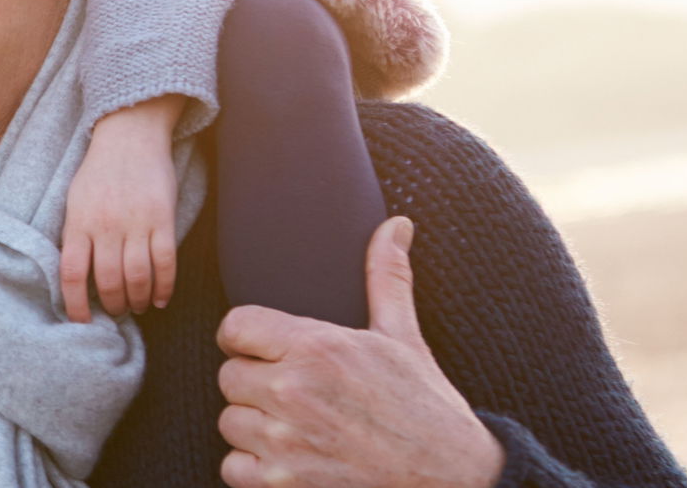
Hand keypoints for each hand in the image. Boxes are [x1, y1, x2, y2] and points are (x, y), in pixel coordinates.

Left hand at [59, 96, 181, 321]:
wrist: (129, 136)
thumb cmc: (98, 171)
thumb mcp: (74, 200)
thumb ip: (75, 234)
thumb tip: (75, 275)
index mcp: (78, 222)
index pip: (71, 274)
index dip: (75, 304)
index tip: (81, 321)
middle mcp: (105, 225)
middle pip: (108, 280)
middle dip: (113, 305)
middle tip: (117, 312)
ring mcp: (136, 222)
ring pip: (138, 277)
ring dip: (138, 300)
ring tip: (137, 307)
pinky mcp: (162, 218)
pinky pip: (165, 262)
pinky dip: (164, 286)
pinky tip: (161, 298)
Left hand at [215, 216, 505, 487]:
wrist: (458, 483)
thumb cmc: (429, 411)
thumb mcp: (405, 339)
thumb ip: (386, 277)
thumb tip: (397, 224)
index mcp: (318, 347)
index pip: (234, 326)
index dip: (250, 340)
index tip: (272, 353)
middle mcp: (294, 391)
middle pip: (228, 376)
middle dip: (257, 385)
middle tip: (297, 396)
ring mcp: (285, 442)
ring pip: (230, 422)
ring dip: (256, 428)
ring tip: (300, 428)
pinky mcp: (281, 485)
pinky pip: (233, 467)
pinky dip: (255, 469)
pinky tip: (293, 461)